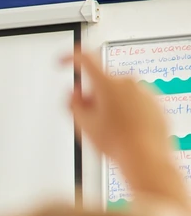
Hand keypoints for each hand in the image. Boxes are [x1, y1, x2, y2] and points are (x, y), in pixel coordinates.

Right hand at [67, 51, 186, 204]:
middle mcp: (127, 82)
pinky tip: (124, 130)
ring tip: (109, 130)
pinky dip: (126, 111)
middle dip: (92, 96)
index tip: (61, 62)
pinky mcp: (155, 101)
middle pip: (101, 82)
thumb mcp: (83, 124)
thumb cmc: (117, 142)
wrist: (146, 156)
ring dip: (109, 105)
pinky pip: (134, 101)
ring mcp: (144, 90)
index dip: (69, 58)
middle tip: (89, 118)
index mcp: (107, 83)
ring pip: (118, 92)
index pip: (84, 59)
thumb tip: (74, 94)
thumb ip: (73, 103)